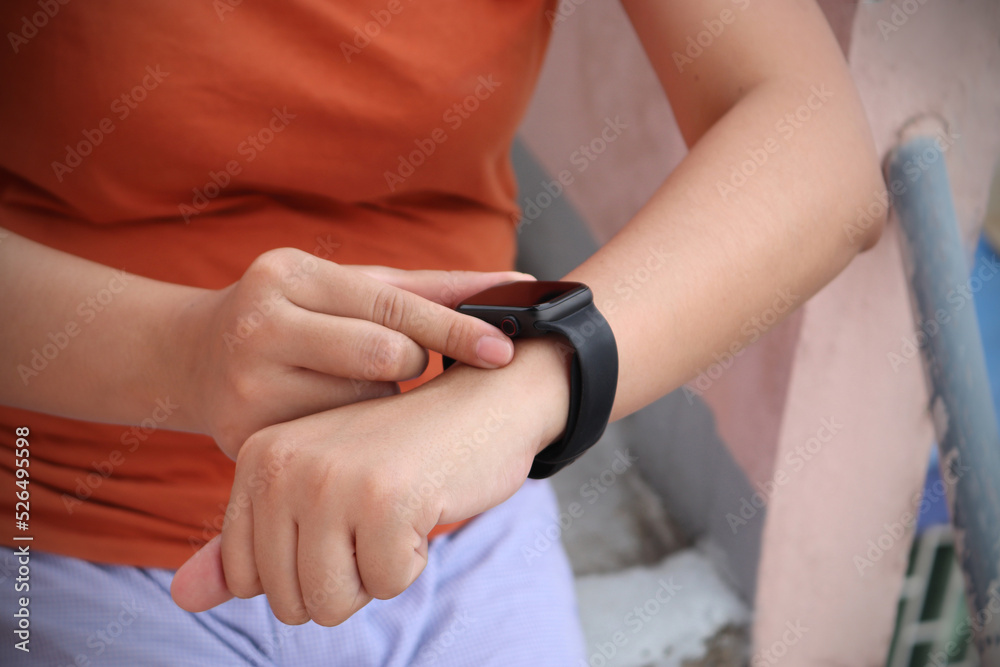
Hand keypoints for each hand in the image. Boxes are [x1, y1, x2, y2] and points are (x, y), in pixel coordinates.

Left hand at [170, 339, 571, 623]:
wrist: (483, 402)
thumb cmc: (402, 453)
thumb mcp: (318, 493)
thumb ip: (249, 544)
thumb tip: (181, 598)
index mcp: (260, 458)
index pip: (248, 578)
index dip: (306, 568)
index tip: (343, 516)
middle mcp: (285, 464)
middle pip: (290, 600)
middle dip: (346, 578)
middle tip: (376, 515)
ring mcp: (331, 479)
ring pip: (331, 603)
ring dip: (376, 575)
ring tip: (395, 513)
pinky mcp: (384, 498)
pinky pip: (388, 585)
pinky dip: (413, 560)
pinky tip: (424, 503)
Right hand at [172, 247, 530, 456]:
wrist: (188, 357)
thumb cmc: (292, 314)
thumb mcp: (344, 286)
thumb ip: (425, 289)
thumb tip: (517, 285)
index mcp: (289, 275)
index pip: (392, 305)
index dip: (455, 330)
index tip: (503, 350)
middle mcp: (262, 324)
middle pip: (385, 356)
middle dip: (409, 363)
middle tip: (395, 362)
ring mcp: (247, 384)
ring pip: (365, 404)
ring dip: (377, 400)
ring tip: (344, 383)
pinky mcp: (243, 436)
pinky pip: (335, 443)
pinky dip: (350, 431)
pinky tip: (327, 415)